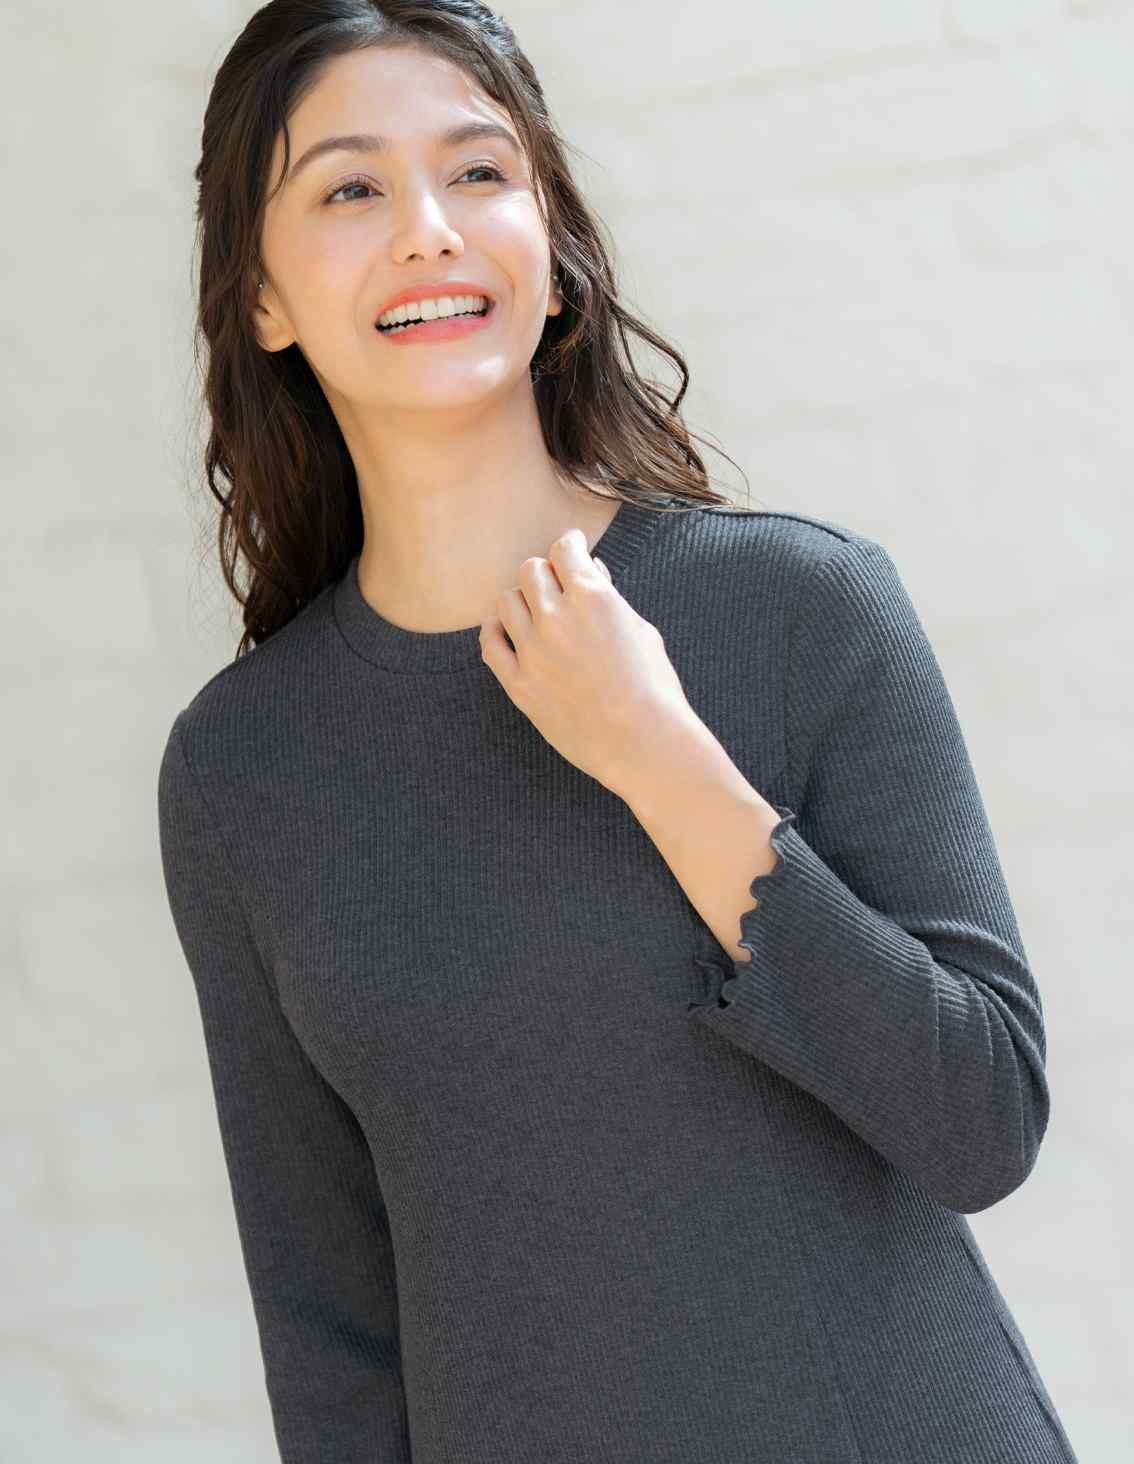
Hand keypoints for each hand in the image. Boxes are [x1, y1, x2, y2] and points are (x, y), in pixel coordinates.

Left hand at [479, 526, 695, 792]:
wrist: (643, 741)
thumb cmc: (652, 686)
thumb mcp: (640, 631)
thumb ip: (609, 597)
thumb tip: (591, 572)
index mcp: (592, 597)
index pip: (564, 550)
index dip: (570, 545)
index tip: (572, 548)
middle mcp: (556, 617)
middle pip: (531, 570)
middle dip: (546, 572)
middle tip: (555, 583)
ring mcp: (533, 651)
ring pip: (506, 601)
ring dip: (521, 600)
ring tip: (534, 610)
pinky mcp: (519, 684)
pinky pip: (490, 643)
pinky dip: (495, 630)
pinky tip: (506, 631)